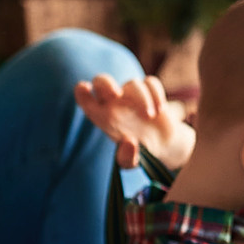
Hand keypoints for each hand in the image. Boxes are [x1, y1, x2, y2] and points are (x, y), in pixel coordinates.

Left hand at [74, 73, 194, 172]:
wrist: (161, 145)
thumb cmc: (137, 151)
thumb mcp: (130, 162)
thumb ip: (126, 158)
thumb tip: (130, 143)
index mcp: (101, 115)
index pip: (84, 98)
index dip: (82, 92)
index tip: (85, 89)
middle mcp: (113, 101)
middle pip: (101, 80)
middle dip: (106, 84)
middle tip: (116, 95)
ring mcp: (131, 94)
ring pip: (132, 83)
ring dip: (141, 98)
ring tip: (149, 116)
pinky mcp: (150, 92)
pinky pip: (150, 83)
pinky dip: (156, 93)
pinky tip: (159, 111)